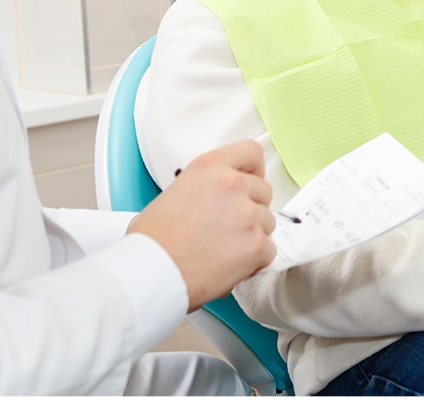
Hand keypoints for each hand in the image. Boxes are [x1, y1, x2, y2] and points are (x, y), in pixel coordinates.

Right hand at [127, 140, 276, 310]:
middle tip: (230, 226)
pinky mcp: (255, 244)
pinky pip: (269, 251)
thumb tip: (217, 197)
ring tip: (226, 248)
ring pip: (268, 222)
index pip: (251, 152)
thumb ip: (205, 186)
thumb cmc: (155, 239)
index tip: (249, 181)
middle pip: (264, 190)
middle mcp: (232, 184)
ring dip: (253, 235)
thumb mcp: (176, 190)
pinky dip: (256, 261)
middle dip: (252, 208)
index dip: (252, 170)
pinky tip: (232, 264)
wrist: (154, 272)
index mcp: (210, 167)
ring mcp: (247, 214)